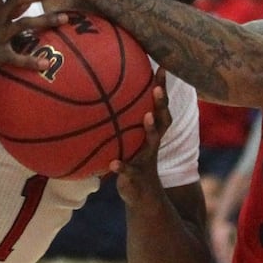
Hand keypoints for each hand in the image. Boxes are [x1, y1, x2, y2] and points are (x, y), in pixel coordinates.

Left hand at [112, 69, 170, 199]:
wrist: (142, 195)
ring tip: (146, 117)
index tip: (161, 67)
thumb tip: (101, 89)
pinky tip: (113, 163)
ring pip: (152, 142)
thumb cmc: (133, 157)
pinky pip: (129, 171)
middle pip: (162, 119)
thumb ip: (121, 119)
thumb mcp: (128, 137)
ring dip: (150, 129)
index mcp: (152, 130)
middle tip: (157, 88)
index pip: (159, 105)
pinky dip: (122, 166)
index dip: (162, 87)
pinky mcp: (135, 176)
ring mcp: (146, 159)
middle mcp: (153, 142)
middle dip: (161, 103)